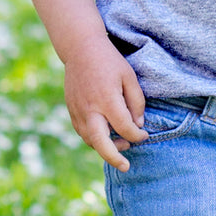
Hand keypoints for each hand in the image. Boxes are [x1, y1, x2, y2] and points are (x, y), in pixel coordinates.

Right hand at [62, 42, 147, 171]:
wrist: (80, 49)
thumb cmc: (109, 61)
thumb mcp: (129, 77)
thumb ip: (136, 102)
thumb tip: (138, 125)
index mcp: (107, 100)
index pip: (125, 128)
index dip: (137, 136)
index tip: (144, 135)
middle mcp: (90, 109)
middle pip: (100, 143)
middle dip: (114, 158)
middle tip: (126, 166)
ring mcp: (78, 111)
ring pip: (89, 140)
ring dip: (105, 148)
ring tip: (121, 146)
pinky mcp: (71, 110)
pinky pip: (82, 132)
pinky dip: (94, 139)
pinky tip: (106, 135)